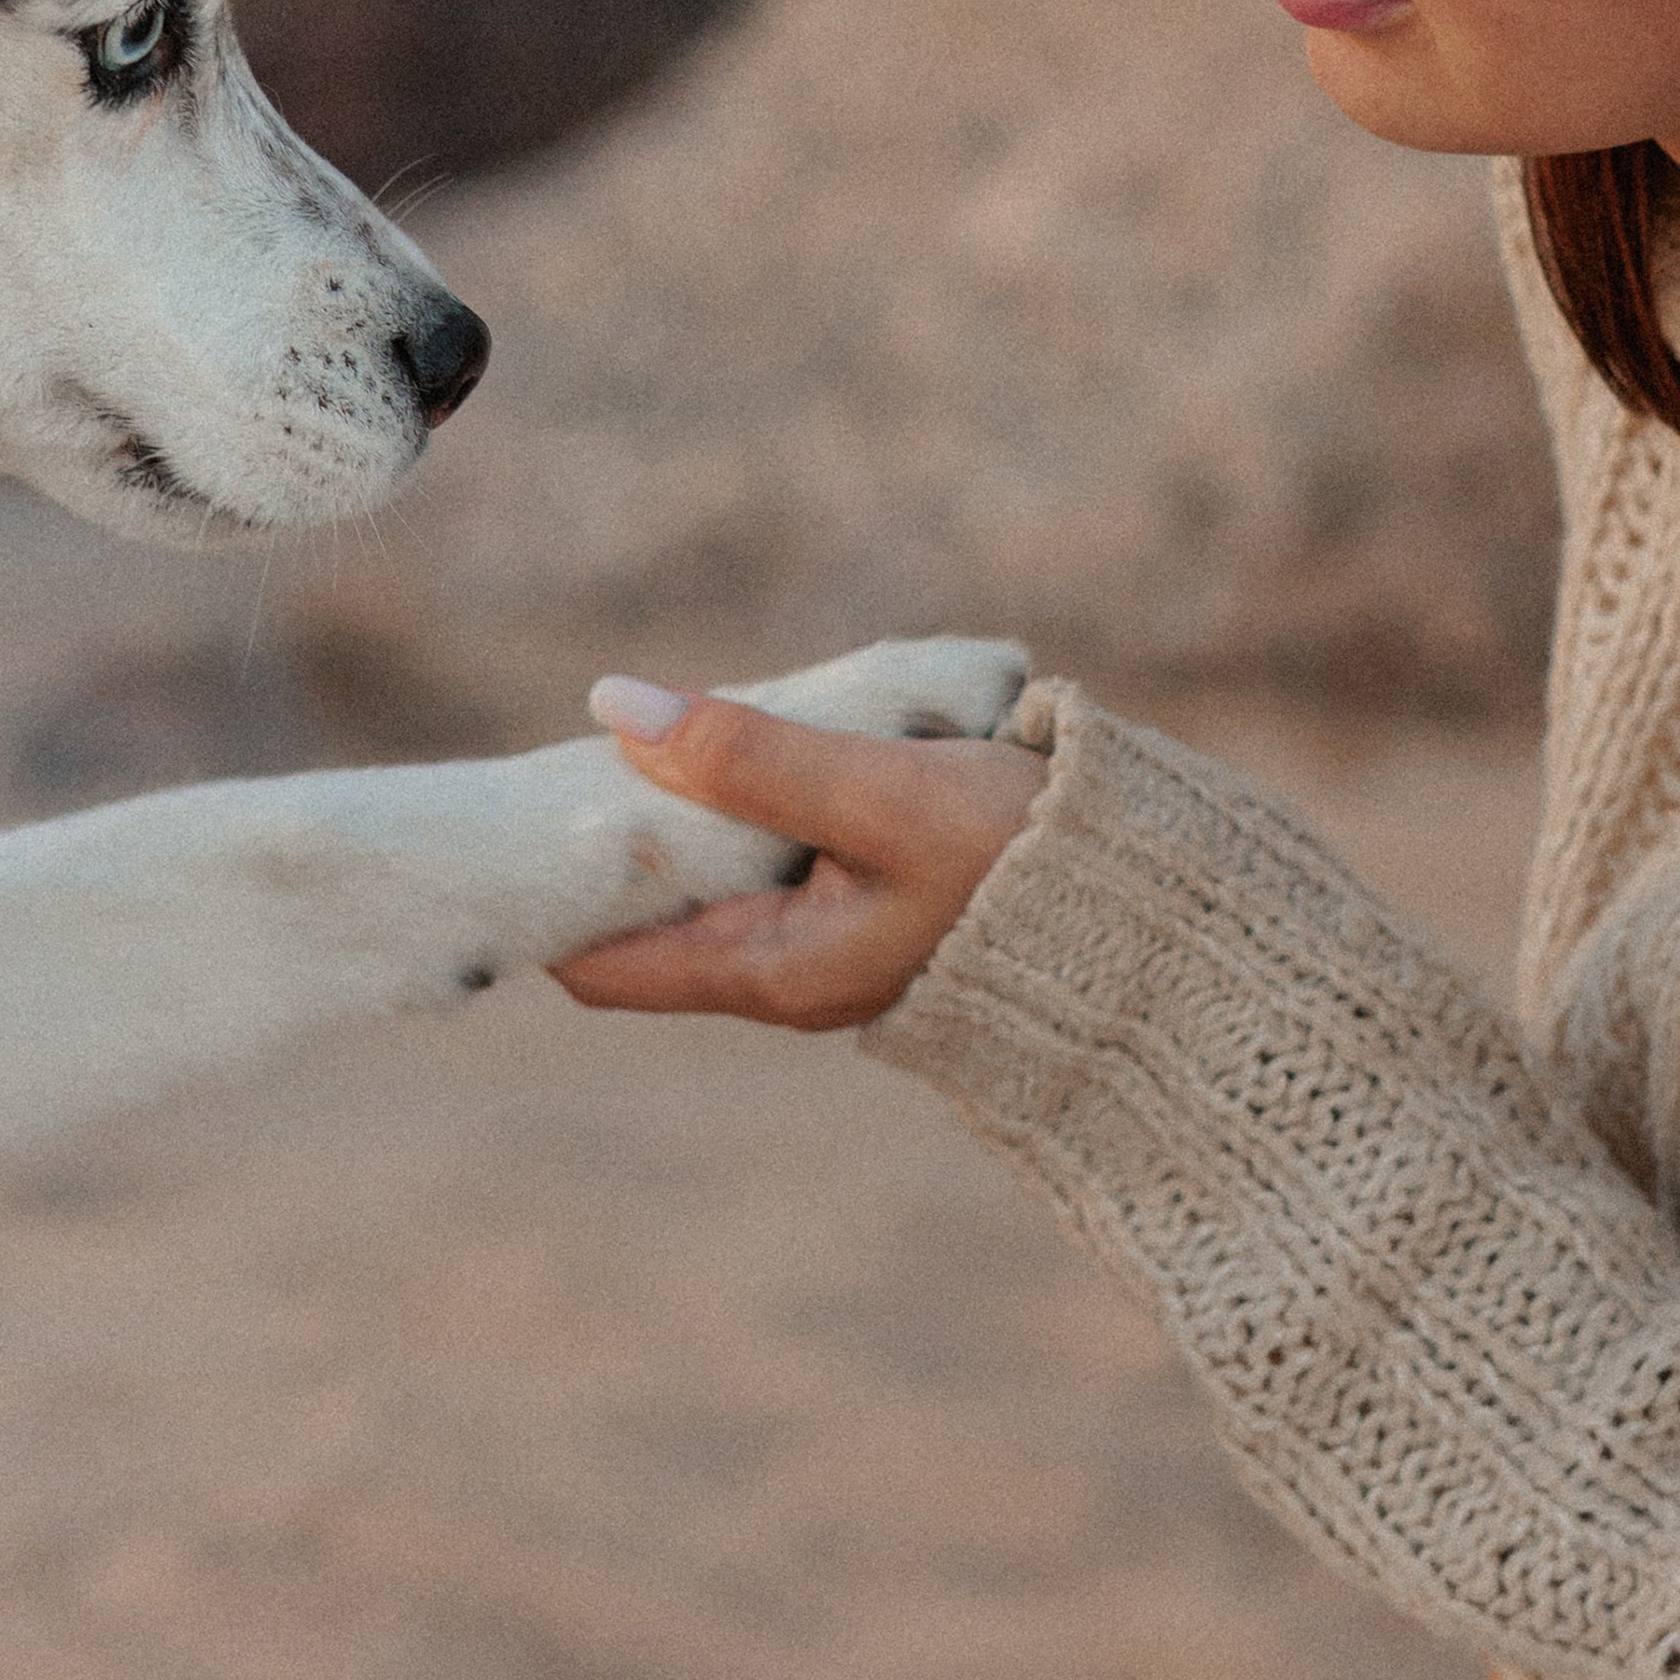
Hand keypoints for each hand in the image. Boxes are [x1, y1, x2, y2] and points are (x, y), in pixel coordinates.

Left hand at [550, 681, 1047, 1029]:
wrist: (1156, 906)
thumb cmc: (1020, 860)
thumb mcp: (881, 794)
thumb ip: (751, 752)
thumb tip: (613, 706)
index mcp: (773, 973)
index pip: (597, 962)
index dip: (548, 888)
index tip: (522, 802)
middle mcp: (787, 973)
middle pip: (648, 908)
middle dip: (618, 824)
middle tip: (604, 729)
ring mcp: (827, 941)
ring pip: (711, 869)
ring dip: (690, 801)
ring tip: (687, 724)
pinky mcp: (868, 901)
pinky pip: (771, 849)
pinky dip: (750, 796)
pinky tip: (768, 741)